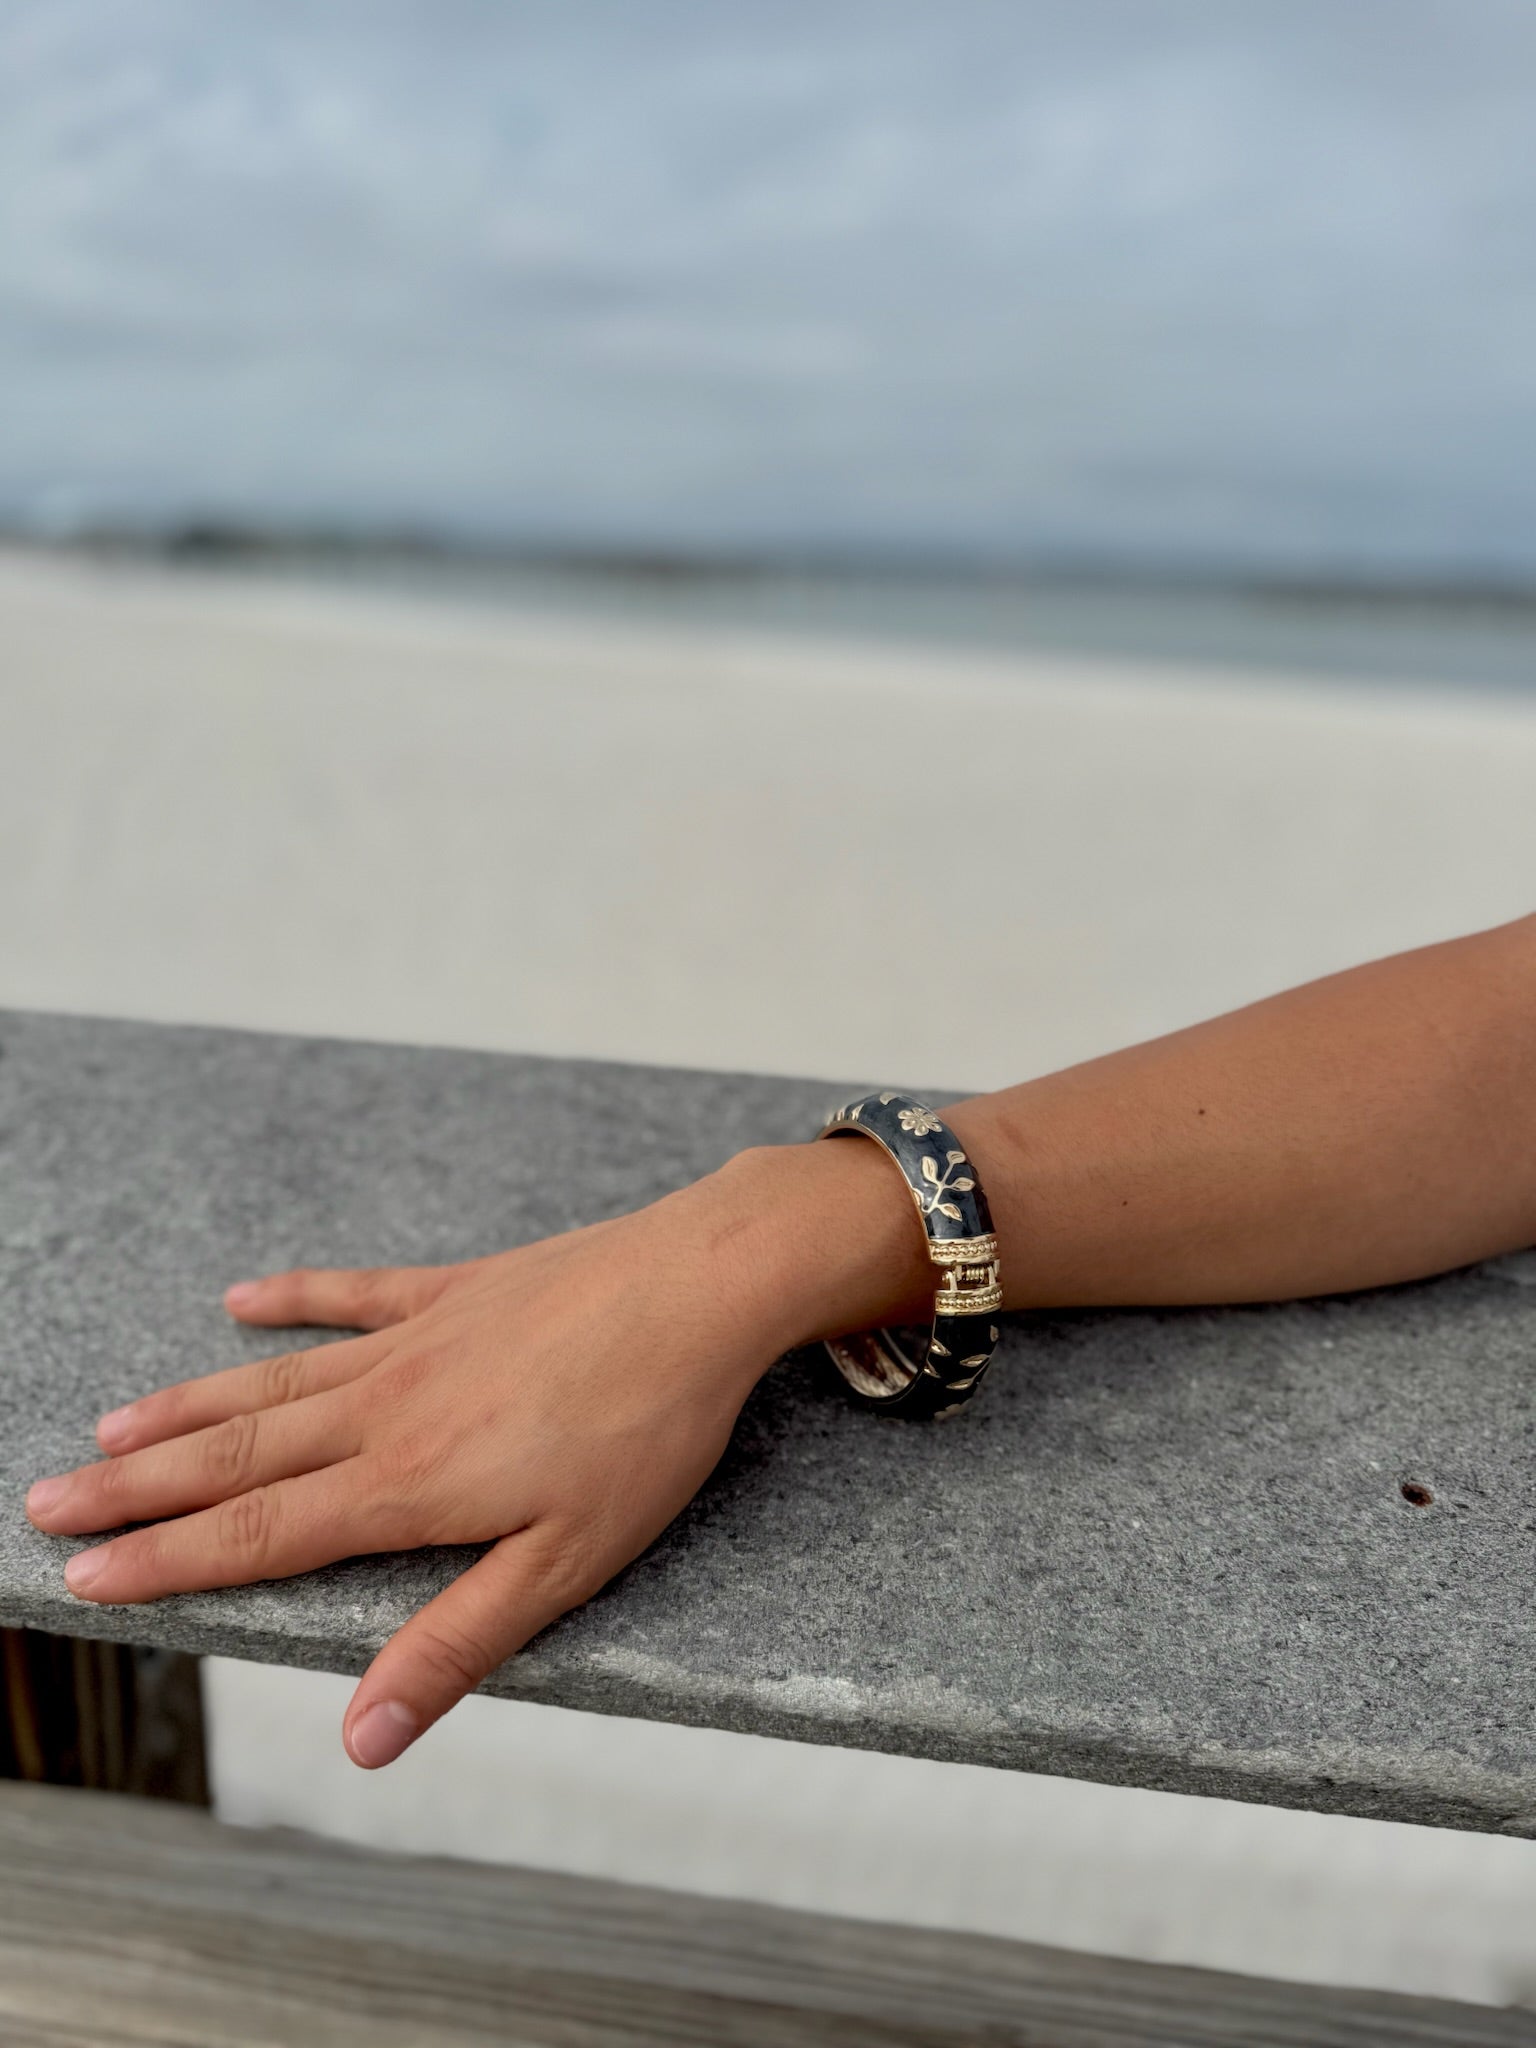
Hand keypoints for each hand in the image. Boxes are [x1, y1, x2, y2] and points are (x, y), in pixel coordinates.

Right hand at [25, 1149, 860, 1767]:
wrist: (700, 1286)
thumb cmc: (646, 1432)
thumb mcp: (565, 1565)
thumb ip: (456, 1644)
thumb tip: (360, 1736)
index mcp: (408, 1484)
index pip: (258, 1537)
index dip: (165, 1562)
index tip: (84, 1577)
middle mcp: (388, 1408)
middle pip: (237, 1457)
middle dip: (138, 1488)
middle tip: (49, 1501)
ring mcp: (418, 1338)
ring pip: (274, 1382)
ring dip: (187, 1408)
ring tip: (112, 1428)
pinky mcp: (458, 1288)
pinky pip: (355, 1294)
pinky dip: (294, 1299)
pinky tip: (243, 1302)